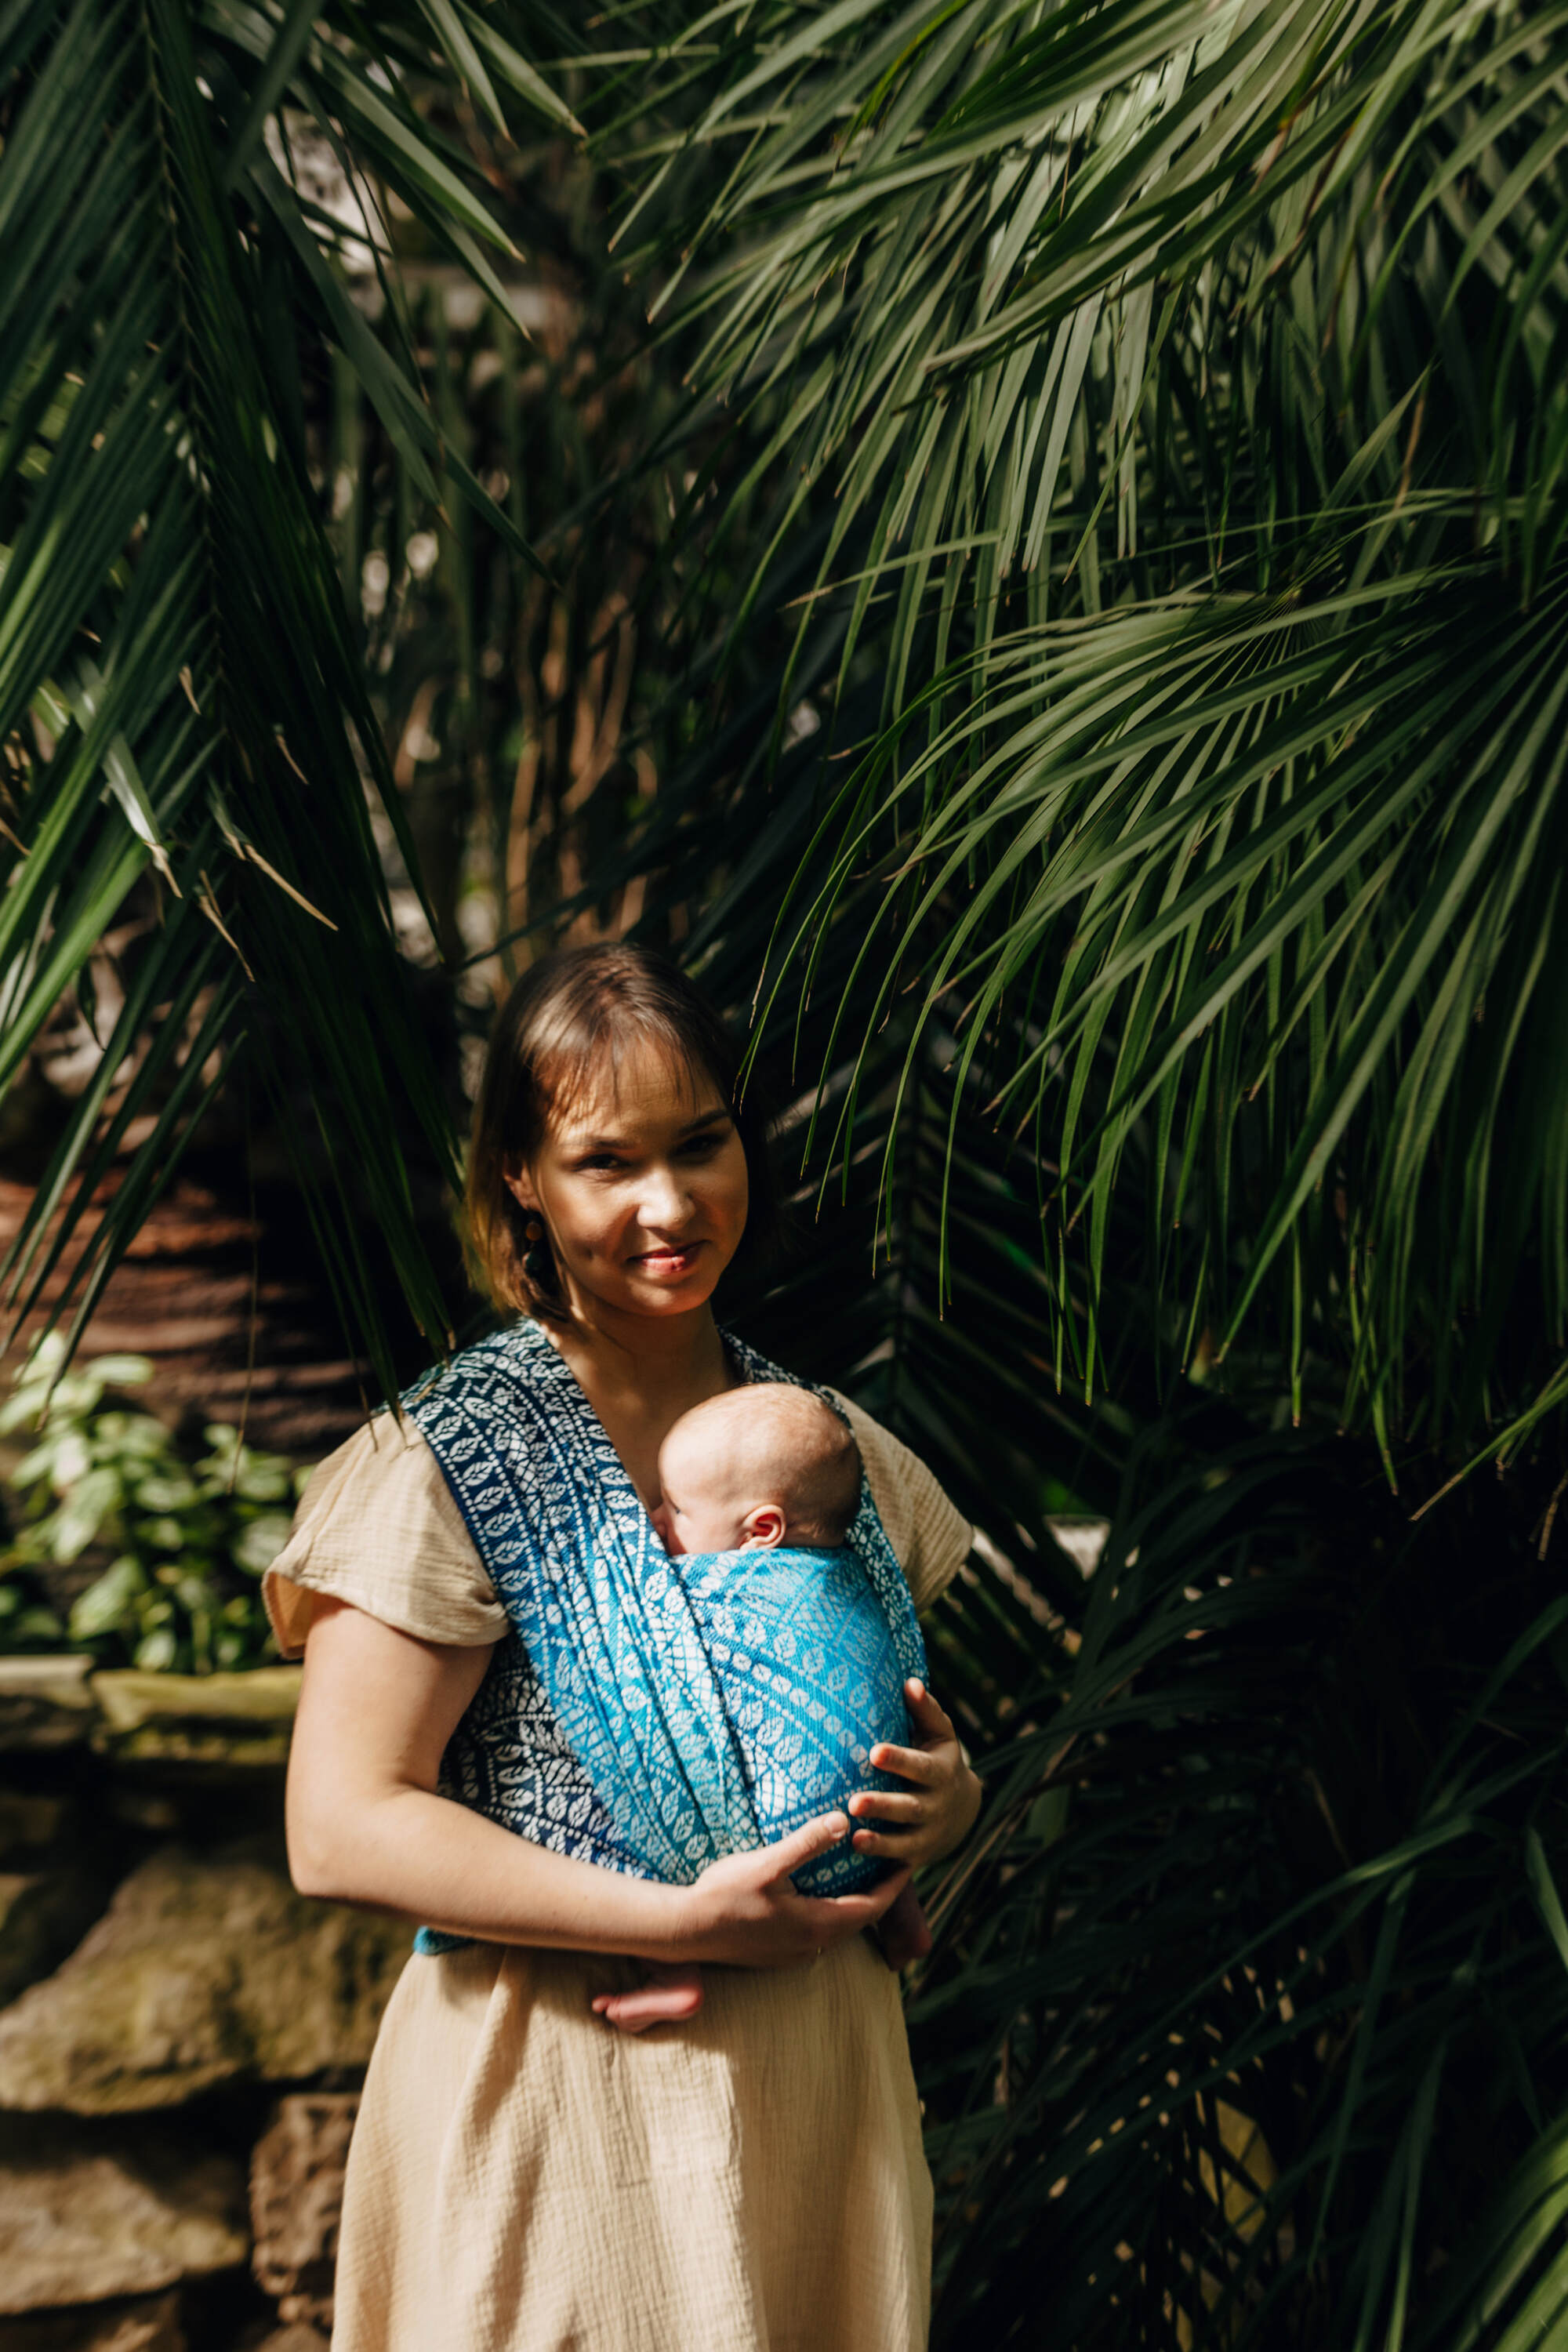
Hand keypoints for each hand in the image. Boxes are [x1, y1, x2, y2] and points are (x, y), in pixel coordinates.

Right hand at [673, 1811, 910, 1968]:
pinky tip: (818, 1892)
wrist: (685, 1931)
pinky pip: (817, 1932)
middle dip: (879, 1893)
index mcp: (817, 1926)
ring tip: (860, 1874)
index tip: (911, 1860)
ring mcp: (792, 1953)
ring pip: (838, 1928)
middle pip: (859, 1920)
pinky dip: (830, 1911)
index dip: (895, 1885)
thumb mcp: (767, 1864)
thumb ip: (806, 1844)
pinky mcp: (776, 1953)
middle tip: (891, 1863)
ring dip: (853, 1903)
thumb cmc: (724, 1896)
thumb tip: (843, 1821)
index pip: (873, 1908)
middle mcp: (811, 1946)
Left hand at [849, 1680, 981, 1868]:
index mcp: (940, 1772)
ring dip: (879, 1842)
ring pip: (904, 1841)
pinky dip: (880, 1863)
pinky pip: (898, 1863)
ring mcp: (927, 1835)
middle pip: (909, 1808)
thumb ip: (925, 1711)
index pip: (919, 1766)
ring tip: (853, 1836)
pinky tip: (856, 1858)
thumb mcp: (939, 1734)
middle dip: (883, 1805)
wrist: (963, 1809)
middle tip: (855, 1801)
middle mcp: (935, 1806)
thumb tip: (910, 1683)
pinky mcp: (917, 1857)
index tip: (874, 1752)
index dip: (899, 1760)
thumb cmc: (938, 1758)